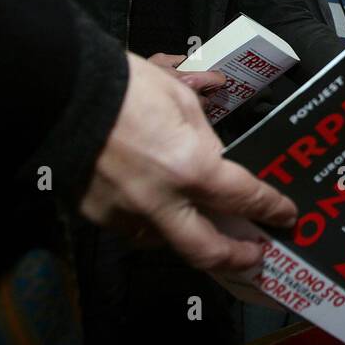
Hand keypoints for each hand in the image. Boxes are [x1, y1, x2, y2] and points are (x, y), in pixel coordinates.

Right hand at [79, 53, 297, 272]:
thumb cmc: (127, 87)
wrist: (59, 92)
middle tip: (255, 253)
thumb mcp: (182, 102)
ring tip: (206, 228)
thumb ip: (205, 141)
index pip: (245, 199)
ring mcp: (126, 215)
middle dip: (237, 257)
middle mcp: (162, 203)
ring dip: (192, 238)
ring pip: (169, 243)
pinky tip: (161, 208)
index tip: (285, 216)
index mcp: (192, 169)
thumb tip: (214, 162)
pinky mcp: (97, 216)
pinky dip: (155, 223)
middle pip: (208, 250)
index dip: (271, 209)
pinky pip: (136, 229)